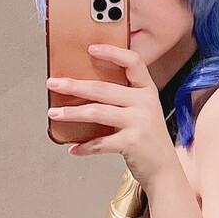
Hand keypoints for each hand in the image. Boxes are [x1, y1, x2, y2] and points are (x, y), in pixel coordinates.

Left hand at [47, 45, 178, 184]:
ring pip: (97, 112)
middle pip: (103, 88)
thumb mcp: (142, 112)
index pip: (133, 62)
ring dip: (71, 113)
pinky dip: (84, 147)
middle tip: (54, 83)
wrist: (164, 168)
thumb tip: (83, 90)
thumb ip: (123, 99)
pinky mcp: (132, 142)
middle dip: (74, 85)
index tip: (91, 48)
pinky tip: (74, 148)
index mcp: (147, 90)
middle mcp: (145, 103)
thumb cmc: (148, 139)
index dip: (112, 52)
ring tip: (54, 113)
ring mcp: (139, 122)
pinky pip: (100, 142)